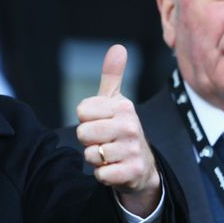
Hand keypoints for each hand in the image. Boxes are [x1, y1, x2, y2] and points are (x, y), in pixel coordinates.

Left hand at [76, 45, 160, 216]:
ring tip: (109, 155)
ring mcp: (132, 150)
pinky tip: (114, 169)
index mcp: (124, 107)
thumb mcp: (117, 102)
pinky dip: (102, 174)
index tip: (101, 122)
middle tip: (104, 141)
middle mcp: (131, 126)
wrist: (142, 167)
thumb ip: (112, 76)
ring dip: (95, 159)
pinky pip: (99, 174)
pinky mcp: (131, 173)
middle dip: (88, 141)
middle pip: (82, 133)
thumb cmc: (122, 130)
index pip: (81, 111)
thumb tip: (117, 47)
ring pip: (89, 154)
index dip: (86, 120)